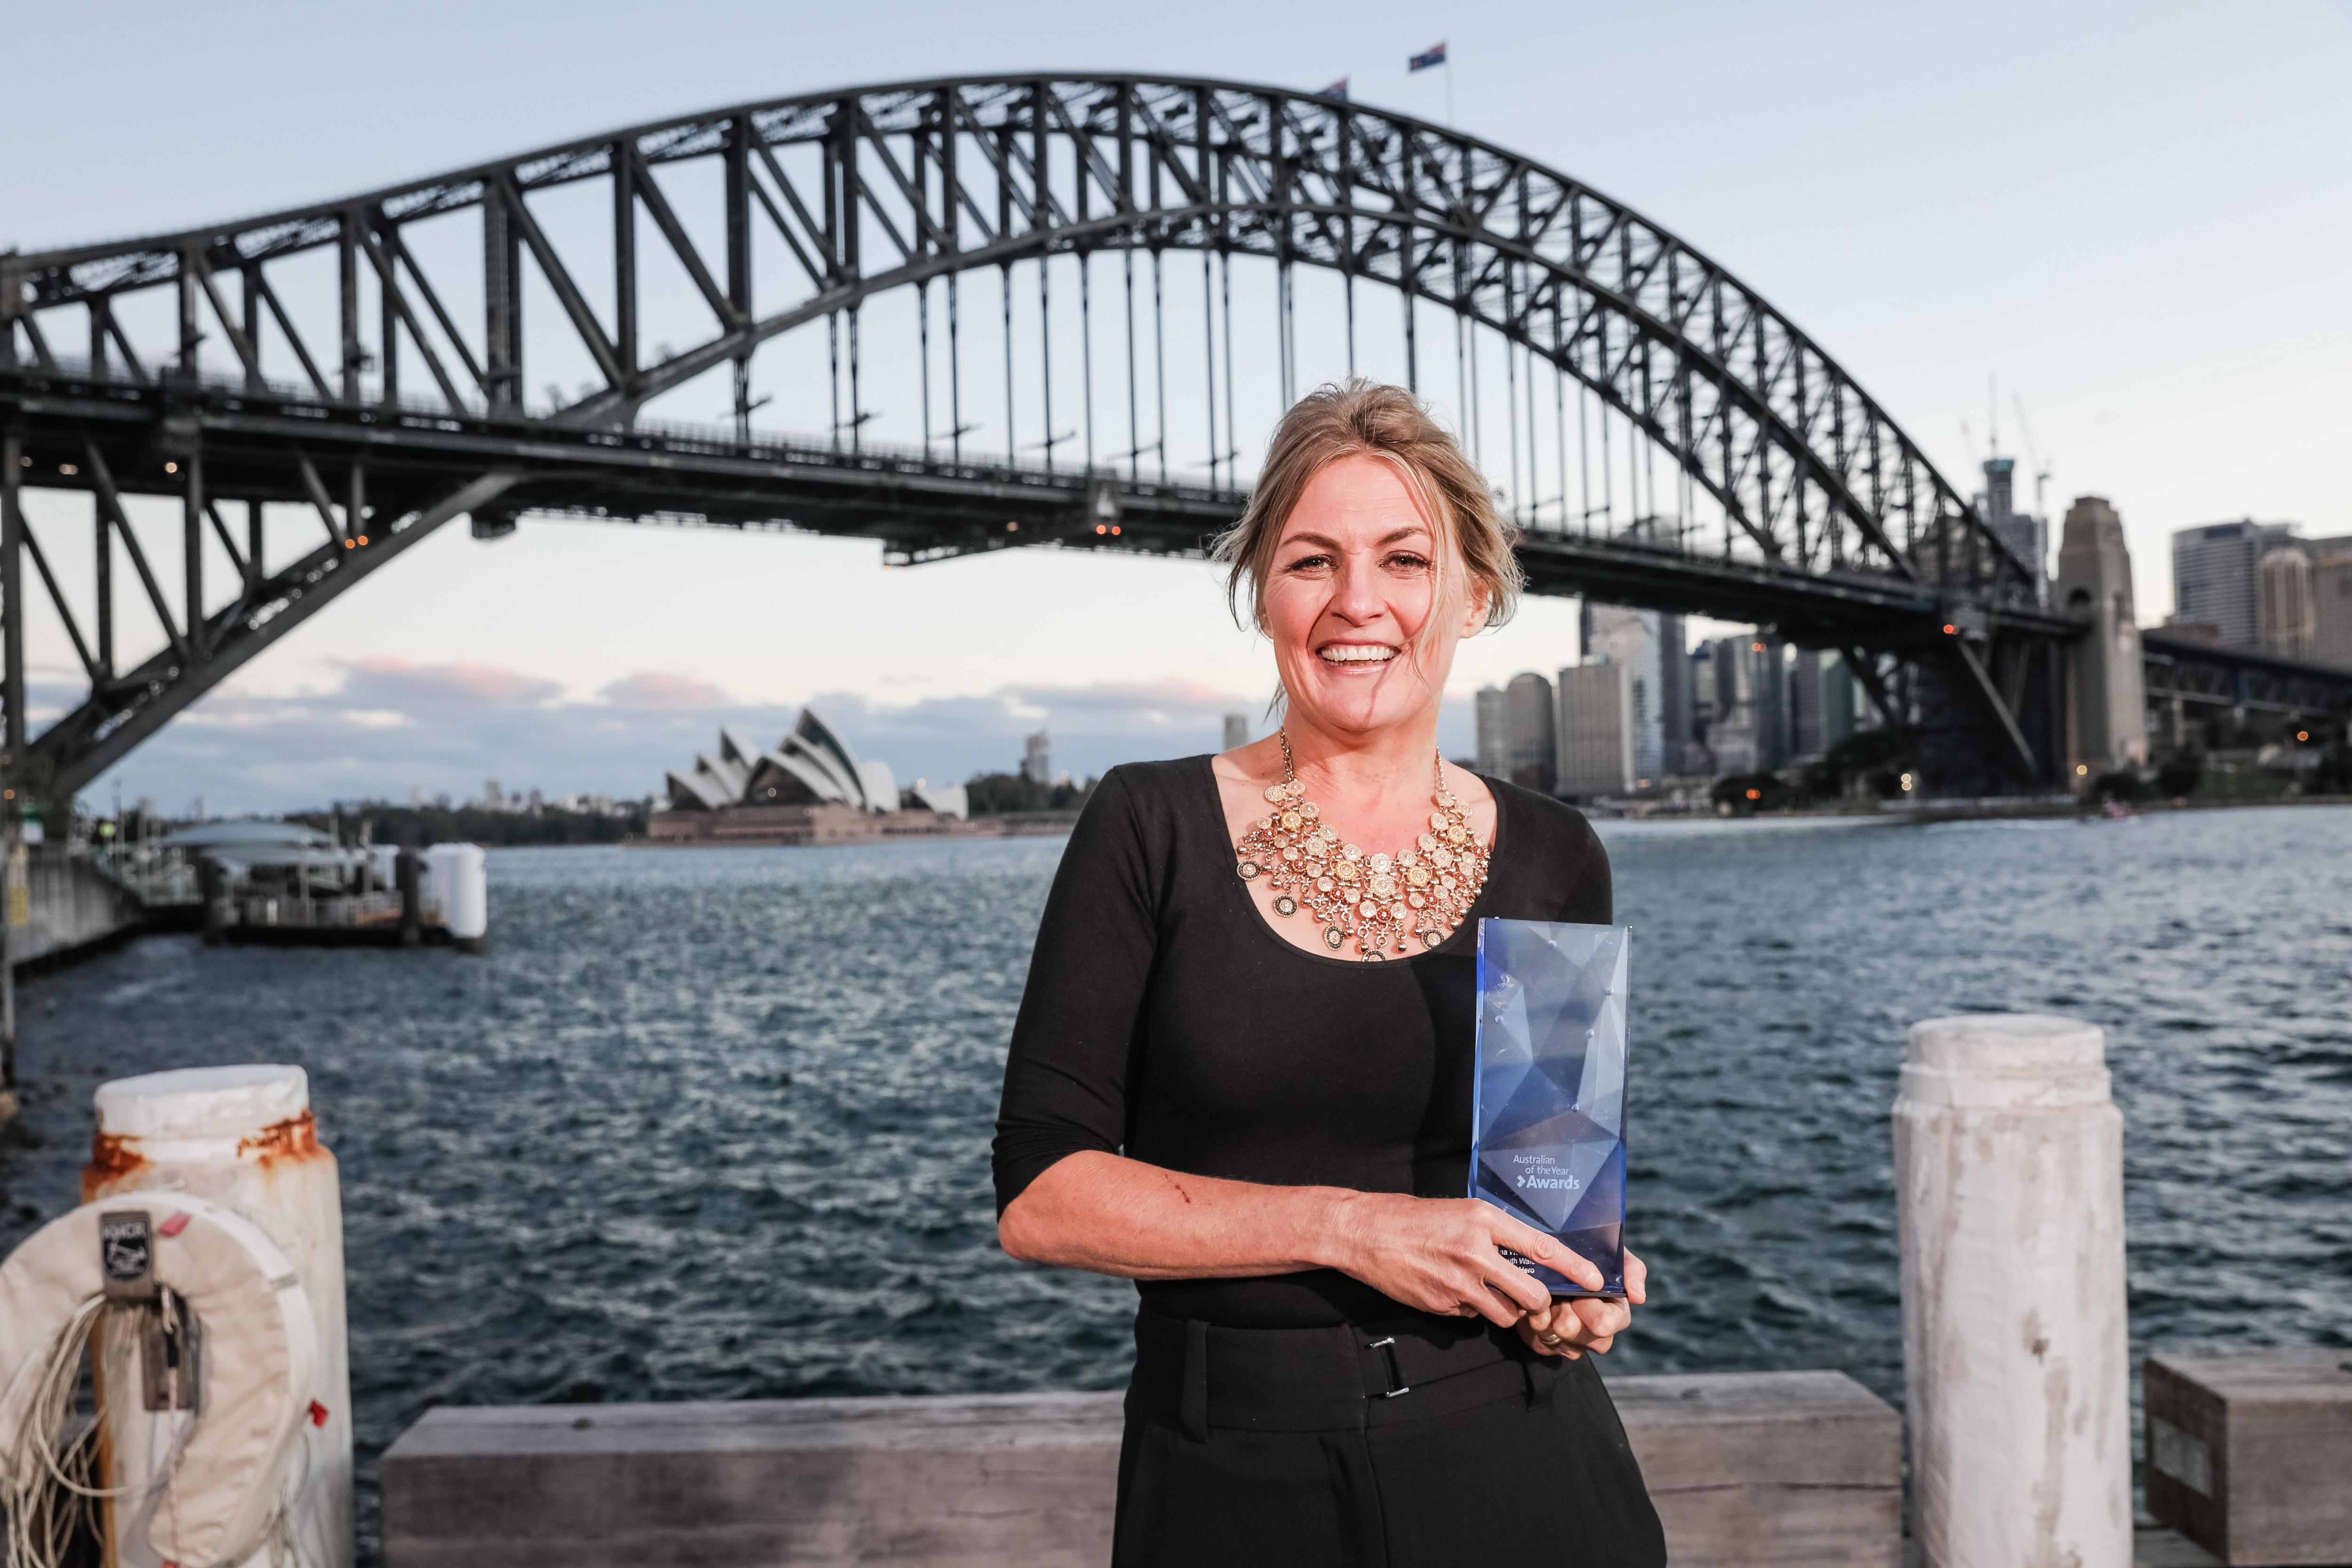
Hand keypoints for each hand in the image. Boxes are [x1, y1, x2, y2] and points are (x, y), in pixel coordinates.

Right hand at [1323, 1194, 1605, 1329]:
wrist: (1366, 1233)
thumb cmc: (1415, 1218)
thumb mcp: (1462, 1212)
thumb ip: (1495, 1233)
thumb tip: (1530, 1257)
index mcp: (1483, 1220)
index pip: (1542, 1248)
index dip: (1574, 1268)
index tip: (1597, 1280)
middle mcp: (1475, 1251)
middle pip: (1531, 1294)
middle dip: (1539, 1303)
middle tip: (1536, 1299)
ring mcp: (1458, 1283)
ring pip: (1505, 1313)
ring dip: (1503, 1307)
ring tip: (1482, 1287)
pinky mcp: (1442, 1305)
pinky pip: (1473, 1316)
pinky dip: (1471, 1308)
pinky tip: (1451, 1289)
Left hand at [1516, 1248, 1646, 1358]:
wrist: (1546, 1257)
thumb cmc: (1587, 1256)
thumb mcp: (1613, 1254)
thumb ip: (1632, 1270)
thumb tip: (1639, 1298)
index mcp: (1615, 1314)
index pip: (1608, 1325)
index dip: (1595, 1314)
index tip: (1581, 1296)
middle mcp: (1594, 1334)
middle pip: (1586, 1340)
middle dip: (1571, 1318)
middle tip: (1561, 1298)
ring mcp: (1570, 1342)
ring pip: (1562, 1343)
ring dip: (1550, 1319)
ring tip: (1545, 1299)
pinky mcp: (1545, 1343)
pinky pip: (1540, 1343)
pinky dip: (1533, 1325)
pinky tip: (1531, 1309)